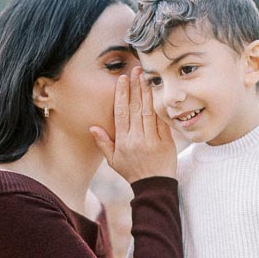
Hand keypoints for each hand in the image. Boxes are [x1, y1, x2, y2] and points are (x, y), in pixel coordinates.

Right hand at [90, 68, 176, 184]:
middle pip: (135, 108)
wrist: (154, 186)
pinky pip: (161, 121)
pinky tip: (157, 94)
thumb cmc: (132, 172)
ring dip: (147, 92)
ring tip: (146, 77)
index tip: (123, 79)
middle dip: (135, 87)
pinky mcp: (166, 141)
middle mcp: (136, 138)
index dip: (122, 94)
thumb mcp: (113, 160)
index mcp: (123, 141)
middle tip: (136, 70)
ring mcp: (152, 139)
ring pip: (148, 111)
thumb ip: (103, 143)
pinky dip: (159, 107)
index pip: (121, 112)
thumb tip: (92, 127)